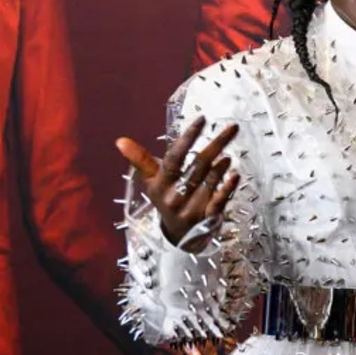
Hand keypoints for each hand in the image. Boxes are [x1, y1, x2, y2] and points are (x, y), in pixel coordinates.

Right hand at [116, 116, 239, 250]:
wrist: (177, 235)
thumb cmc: (166, 198)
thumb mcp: (152, 181)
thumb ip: (141, 160)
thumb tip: (120, 140)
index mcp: (160, 185)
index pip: (174, 158)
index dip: (188, 138)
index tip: (202, 119)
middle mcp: (175, 197)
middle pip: (198, 166)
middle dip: (217, 144)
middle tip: (233, 127)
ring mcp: (192, 208)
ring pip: (210, 182)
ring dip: (221, 166)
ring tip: (229, 152)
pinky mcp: (207, 218)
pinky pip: (219, 201)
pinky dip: (228, 188)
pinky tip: (235, 175)